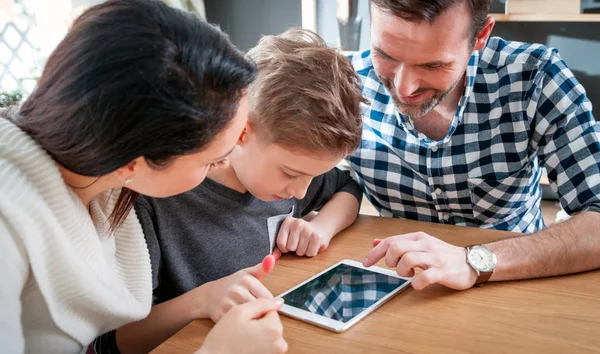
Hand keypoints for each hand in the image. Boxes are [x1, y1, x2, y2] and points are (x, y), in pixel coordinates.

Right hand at [198, 298, 287, 353]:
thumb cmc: (224, 337)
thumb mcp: (240, 311)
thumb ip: (261, 303)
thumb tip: (278, 302)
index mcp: (274, 329)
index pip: (271, 310)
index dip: (256, 312)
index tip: (245, 319)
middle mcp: (279, 343)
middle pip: (272, 321)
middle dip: (259, 322)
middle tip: (242, 328)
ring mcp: (275, 352)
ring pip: (269, 331)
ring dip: (258, 331)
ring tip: (243, 336)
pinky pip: (267, 342)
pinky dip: (258, 341)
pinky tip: (245, 343)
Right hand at [204, 255, 276, 321]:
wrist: (207, 296)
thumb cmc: (231, 285)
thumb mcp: (247, 274)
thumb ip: (262, 268)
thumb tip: (272, 258)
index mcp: (245, 279)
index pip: (268, 298)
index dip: (269, 304)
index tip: (266, 305)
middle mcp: (236, 290)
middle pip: (260, 308)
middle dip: (261, 312)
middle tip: (257, 312)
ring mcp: (228, 303)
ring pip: (251, 317)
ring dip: (253, 320)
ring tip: (249, 316)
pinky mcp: (222, 315)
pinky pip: (240, 324)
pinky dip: (242, 325)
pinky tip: (240, 321)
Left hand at [276, 217, 331, 256]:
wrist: (322, 226)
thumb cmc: (301, 233)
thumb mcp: (289, 234)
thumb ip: (280, 245)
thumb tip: (273, 257)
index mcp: (288, 222)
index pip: (280, 243)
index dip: (284, 248)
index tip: (289, 245)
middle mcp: (297, 224)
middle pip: (291, 248)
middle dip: (295, 249)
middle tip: (301, 242)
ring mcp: (308, 230)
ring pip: (300, 252)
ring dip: (304, 251)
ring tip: (307, 243)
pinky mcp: (317, 237)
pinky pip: (310, 253)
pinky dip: (312, 252)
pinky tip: (313, 244)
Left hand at [363, 232, 477, 289]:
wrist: (470, 262)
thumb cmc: (441, 254)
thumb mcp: (419, 244)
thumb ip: (398, 243)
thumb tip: (375, 242)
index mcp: (417, 238)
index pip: (390, 241)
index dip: (375, 253)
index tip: (366, 263)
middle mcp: (425, 245)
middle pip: (396, 248)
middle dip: (389, 261)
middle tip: (395, 268)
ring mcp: (434, 258)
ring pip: (408, 260)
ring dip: (402, 271)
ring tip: (408, 275)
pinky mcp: (443, 272)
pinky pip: (425, 277)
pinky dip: (417, 283)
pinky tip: (417, 284)